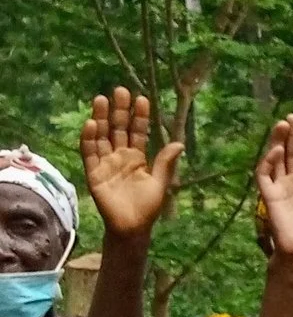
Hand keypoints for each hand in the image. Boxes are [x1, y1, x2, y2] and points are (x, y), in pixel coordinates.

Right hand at [80, 88, 182, 238]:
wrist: (132, 226)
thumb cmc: (148, 207)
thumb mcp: (161, 183)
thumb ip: (166, 163)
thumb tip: (179, 143)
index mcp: (138, 158)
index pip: (138, 132)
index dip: (140, 117)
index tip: (142, 99)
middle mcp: (121, 156)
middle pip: (118, 129)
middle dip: (119, 110)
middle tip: (120, 90)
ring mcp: (106, 163)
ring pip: (102, 136)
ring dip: (101, 118)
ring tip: (101, 99)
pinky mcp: (94, 173)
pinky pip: (90, 153)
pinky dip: (90, 139)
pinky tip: (91, 124)